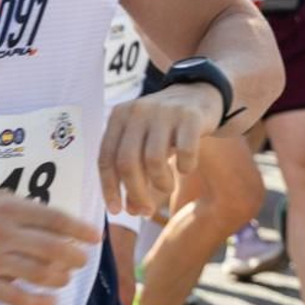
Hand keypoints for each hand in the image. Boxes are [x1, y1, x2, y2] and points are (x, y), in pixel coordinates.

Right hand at [0, 194, 99, 304]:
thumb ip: (24, 209)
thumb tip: (58, 222)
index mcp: (9, 209)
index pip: (54, 219)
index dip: (79, 229)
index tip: (95, 237)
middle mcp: (3, 233)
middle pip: (53, 249)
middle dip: (75, 257)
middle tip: (81, 261)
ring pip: (40, 274)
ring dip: (60, 278)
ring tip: (64, 278)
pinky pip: (18, 298)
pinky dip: (39, 302)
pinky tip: (51, 302)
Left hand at [98, 83, 222, 216]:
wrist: (198, 94)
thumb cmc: (164, 127)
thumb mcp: (143, 144)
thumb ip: (134, 173)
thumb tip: (131, 210)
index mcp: (119, 116)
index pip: (106, 158)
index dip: (109, 188)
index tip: (116, 211)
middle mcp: (138, 111)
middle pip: (127, 162)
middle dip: (135, 192)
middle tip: (145, 210)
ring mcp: (164, 112)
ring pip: (153, 160)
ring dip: (160, 184)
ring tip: (166, 187)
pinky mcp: (190, 116)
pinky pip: (185, 152)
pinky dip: (185, 168)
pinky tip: (185, 169)